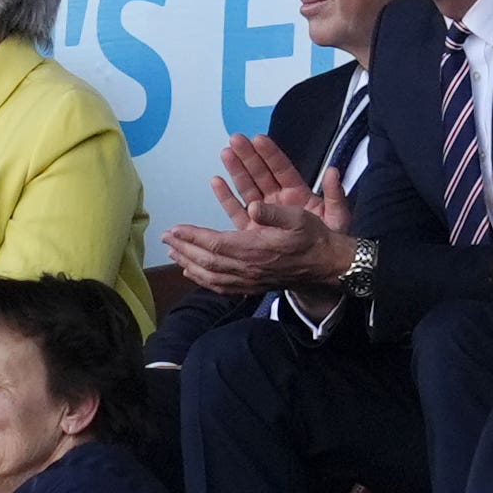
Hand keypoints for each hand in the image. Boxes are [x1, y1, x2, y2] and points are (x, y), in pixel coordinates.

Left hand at [164, 202, 355, 295]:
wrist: (327, 266)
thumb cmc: (313, 238)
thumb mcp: (299, 217)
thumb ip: (274, 213)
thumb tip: (252, 206)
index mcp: (256, 250)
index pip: (215, 244)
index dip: (192, 236)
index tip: (174, 228)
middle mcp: (248, 269)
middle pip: (207, 261)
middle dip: (184, 248)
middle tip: (165, 237)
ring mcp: (249, 281)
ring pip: (210, 276)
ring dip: (189, 263)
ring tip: (173, 253)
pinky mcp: (252, 287)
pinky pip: (219, 286)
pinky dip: (202, 279)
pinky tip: (193, 273)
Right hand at [211, 134, 350, 233]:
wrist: (321, 267)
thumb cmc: (331, 240)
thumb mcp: (338, 216)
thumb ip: (335, 194)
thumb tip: (334, 172)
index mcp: (298, 194)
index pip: (282, 169)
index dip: (271, 154)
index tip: (259, 139)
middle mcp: (279, 200)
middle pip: (261, 174)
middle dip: (248, 156)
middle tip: (236, 139)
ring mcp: (266, 213)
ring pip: (248, 187)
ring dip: (236, 170)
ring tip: (226, 152)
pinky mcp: (254, 228)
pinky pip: (237, 210)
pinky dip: (227, 196)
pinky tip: (217, 181)